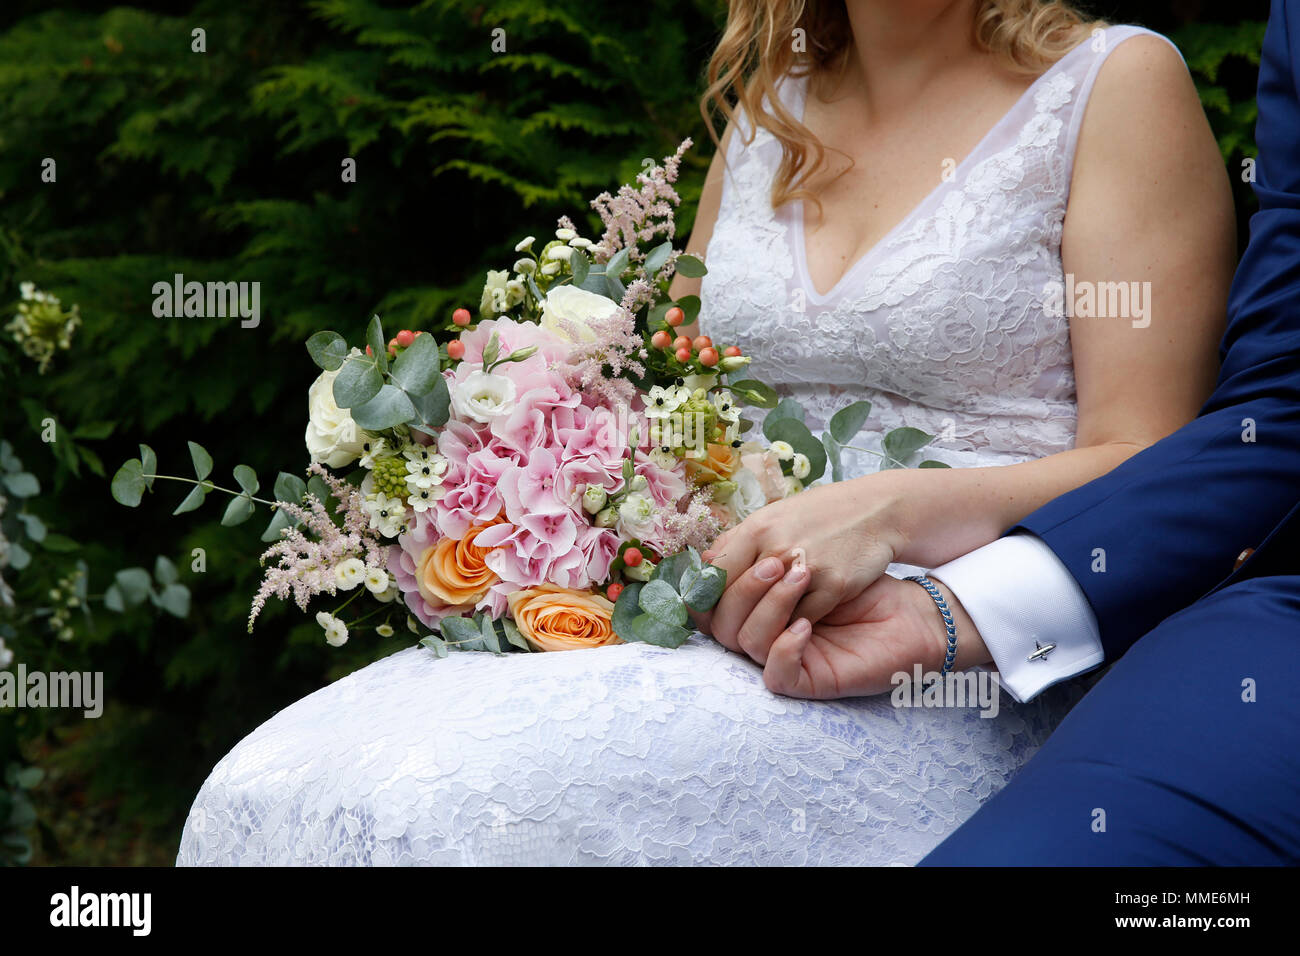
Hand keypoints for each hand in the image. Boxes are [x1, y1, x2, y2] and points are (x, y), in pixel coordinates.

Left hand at [698, 474, 905, 640]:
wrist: (876, 511)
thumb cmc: (819, 516)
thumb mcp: (773, 516)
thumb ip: (737, 543)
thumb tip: (704, 568)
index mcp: (756, 528)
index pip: (713, 575)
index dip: (705, 598)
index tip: (710, 611)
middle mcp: (776, 547)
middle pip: (732, 603)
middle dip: (728, 622)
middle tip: (735, 628)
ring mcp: (805, 568)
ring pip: (765, 618)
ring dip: (761, 627)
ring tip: (762, 628)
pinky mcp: (833, 586)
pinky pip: (800, 622)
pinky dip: (793, 629)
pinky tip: (794, 626)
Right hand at [702, 560, 990, 698]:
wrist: (910, 611)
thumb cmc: (859, 579)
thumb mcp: (806, 558)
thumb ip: (760, 555)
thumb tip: (709, 551)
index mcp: (756, 606)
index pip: (711, 604)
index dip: (709, 586)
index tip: (730, 557)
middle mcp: (764, 635)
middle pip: (720, 624)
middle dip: (742, 590)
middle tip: (776, 562)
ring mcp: (783, 658)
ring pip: (745, 644)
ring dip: (769, 608)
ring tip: (801, 577)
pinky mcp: (808, 681)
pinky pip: (776, 675)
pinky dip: (784, 648)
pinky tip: (806, 624)